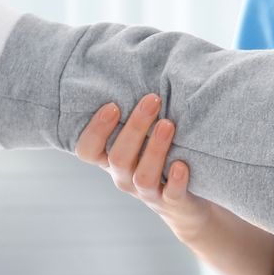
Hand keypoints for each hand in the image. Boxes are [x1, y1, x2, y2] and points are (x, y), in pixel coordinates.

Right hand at [74, 94, 218, 243]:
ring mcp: (148, 193)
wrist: (186, 206)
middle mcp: (124, 178)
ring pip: (142, 176)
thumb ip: (135, 118)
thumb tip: (140, 68)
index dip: (96, 130)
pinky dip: (176, 180)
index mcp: (111, 161)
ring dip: (155, 149)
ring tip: (168, 124)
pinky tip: (181, 164)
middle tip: (153, 100)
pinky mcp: (173, 203)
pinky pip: (172, 195)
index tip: (114, 106)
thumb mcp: (141, 142)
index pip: (87, 150)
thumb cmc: (160, 161)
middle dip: (135, 127)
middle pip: (118, 158)